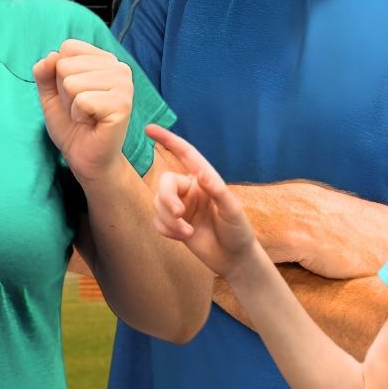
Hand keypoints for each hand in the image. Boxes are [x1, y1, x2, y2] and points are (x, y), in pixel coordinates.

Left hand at [34, 40, 132, 183]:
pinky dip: (79, 115)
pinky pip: (82, 100)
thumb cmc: (71, 124)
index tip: (73, 94)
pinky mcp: (122, 104)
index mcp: (104, 59)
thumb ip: (44, 72)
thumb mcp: (50, 94)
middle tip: (80, 108)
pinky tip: (92, 122)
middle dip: (64, 92)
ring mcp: (124, 85)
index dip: (59, 74)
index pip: (68, 47)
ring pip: (72, 82)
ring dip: (71, 105)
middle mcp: (119, 67)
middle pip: (66, 65)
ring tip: (86, 115)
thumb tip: (50, 56)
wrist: (85, 158)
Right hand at [148, 124, 261, 279]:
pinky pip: (157, 221)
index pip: (185, 155)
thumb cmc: (238, 231)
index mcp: (205, 180)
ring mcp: (181, 206)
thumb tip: (202, 173)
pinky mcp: (174, 224)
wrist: (234, 259)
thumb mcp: (232, 210)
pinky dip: (166, 230)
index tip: (149, 129)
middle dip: (167, 198)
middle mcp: (190, 190)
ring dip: (169, 220)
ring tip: (187, 233)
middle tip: (179, 214)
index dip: (167, 140)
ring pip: (158, 204)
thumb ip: (217, 190)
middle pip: (165, 183)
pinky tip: (183, 237)